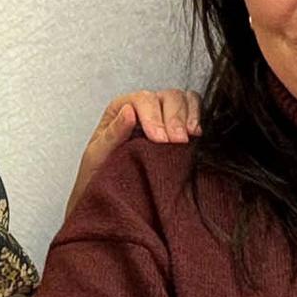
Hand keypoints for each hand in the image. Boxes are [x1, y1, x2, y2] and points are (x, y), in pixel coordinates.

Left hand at [69, 88, 201, 213]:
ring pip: (184, 99)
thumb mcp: (98, 156)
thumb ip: (112, 133)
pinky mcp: (179, 130)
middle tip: (178, 141)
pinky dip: (198, 118)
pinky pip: (194, 111)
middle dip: (174, 118)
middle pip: (167, 97)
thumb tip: (128, 111)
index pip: (143, 99)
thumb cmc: (100, 176)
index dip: (154, 116)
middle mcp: (144, 109)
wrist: (111, 199)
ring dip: (189, 116)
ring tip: (190, 137)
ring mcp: (163, 117)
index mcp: (121, 109)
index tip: (160, 140)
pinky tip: (196, 135)